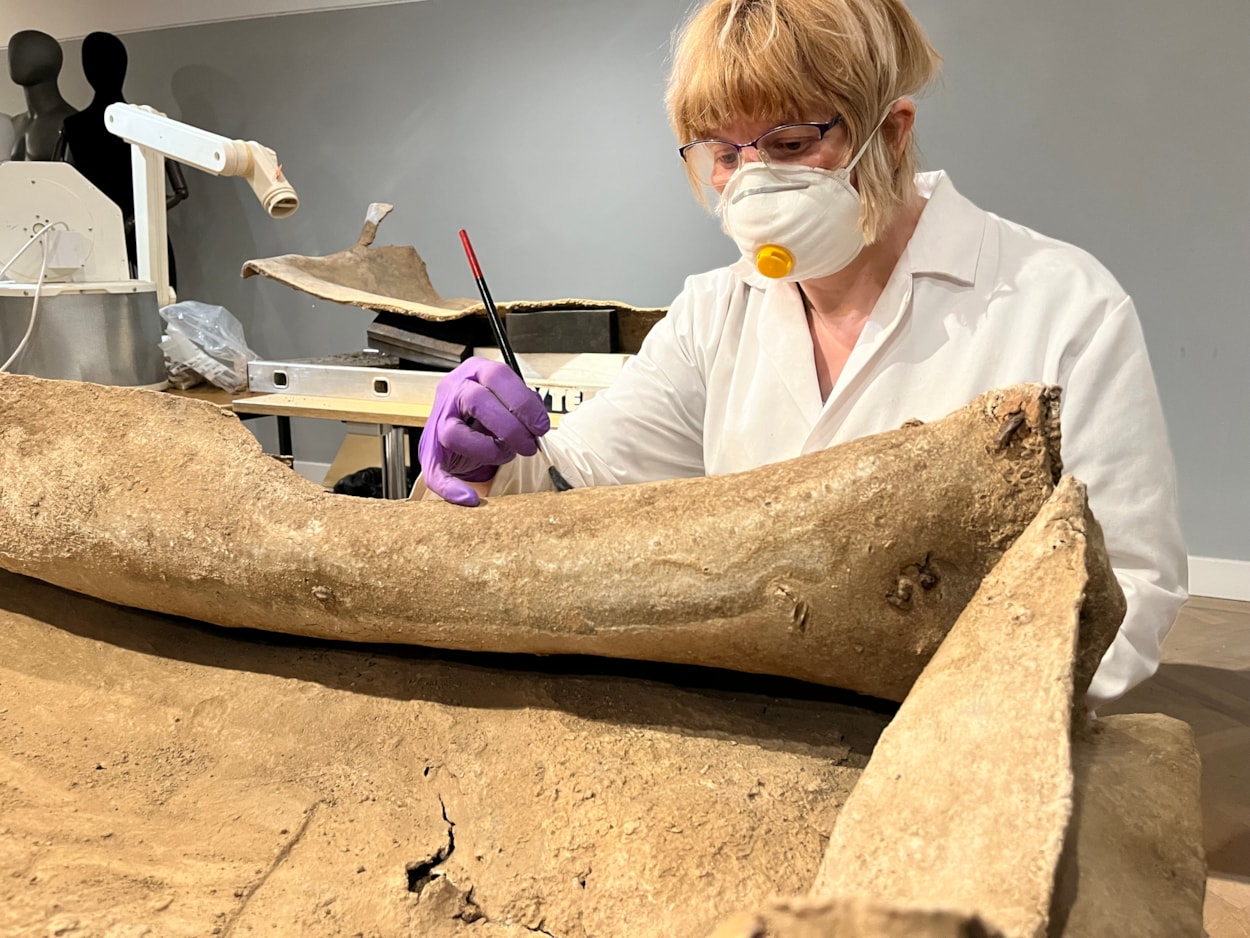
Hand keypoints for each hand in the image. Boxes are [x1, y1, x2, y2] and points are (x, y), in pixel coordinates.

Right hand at [418, 357, 549, 505]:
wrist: (464, 433)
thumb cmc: (489, 415)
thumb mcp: (507, 402)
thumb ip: (522, 406)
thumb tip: (538, 423)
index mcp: (475, 372)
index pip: (498, 375)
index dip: (523, 402)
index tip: (541, 425)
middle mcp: (452, 390)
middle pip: (477, 401)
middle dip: (510, 427)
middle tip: (529, 445)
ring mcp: (438, 419)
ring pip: (455, 433)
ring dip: (488, 450)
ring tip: (505, 455)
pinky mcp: (430, 451)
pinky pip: (434, 473)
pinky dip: (452, 488)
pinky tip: (469, 497)